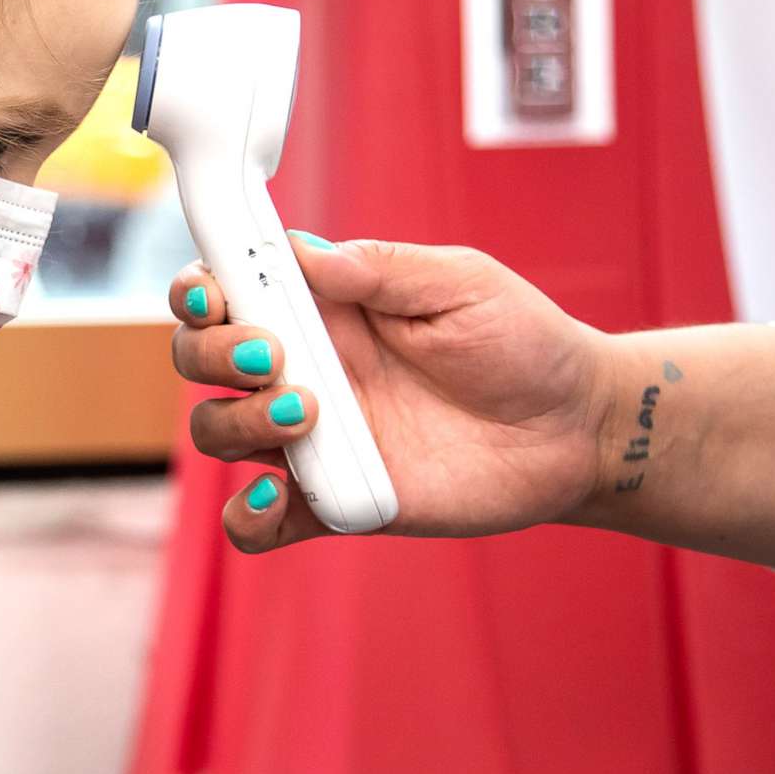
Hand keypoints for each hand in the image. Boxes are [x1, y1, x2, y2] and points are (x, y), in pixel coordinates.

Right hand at [170, 237, 613, 550]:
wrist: (576, 429)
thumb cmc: (523, 343)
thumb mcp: (462, 282)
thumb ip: (382, 267)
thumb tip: (300, 251)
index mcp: (322, 309)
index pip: (227, 289)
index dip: (198, 289)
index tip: (216, 294)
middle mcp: (304, 369)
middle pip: (200, 359)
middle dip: (210, 353)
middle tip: (273, 355)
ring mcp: (314, 439)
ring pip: (218, 431)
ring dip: (238, 421)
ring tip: (312, 413)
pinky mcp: (336, 500)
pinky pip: (259, 522)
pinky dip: (247, 518)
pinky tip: (276, 499)